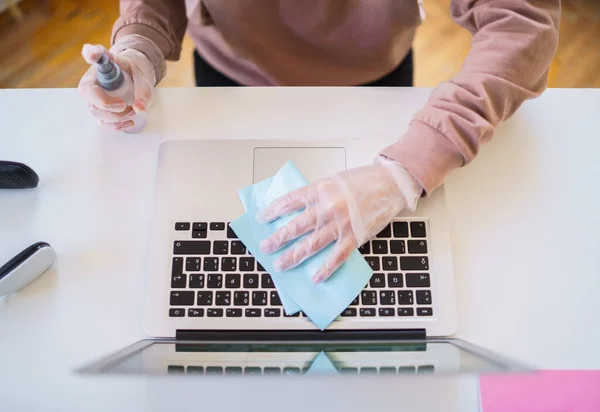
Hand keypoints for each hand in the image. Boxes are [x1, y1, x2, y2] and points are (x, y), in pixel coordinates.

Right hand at [78, 35, 156, 131]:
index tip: (95, 56)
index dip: (91, 54)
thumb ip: (143, 89)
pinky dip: (117, 125)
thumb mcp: (143, 74)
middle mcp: (93, 81)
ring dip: (117, 117)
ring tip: (133, 110)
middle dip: (110, 107)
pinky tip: (129, 121)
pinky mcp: (101, 110)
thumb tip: (139, 109)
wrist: (136, 77)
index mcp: (102, 66)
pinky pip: (103, 122)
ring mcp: (94, 97)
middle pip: (89, 96)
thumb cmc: (135, 71)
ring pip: (97, 112)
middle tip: (126, 105)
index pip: (91, 55)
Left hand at [257, 156, 422, 282]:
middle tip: (264, 247)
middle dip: (277, 239)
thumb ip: (315, 195)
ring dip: (293, 256)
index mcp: (320, 190)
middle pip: (296, 226)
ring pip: (311, 244)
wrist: (390, 184)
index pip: (290, 201)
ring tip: (280, 265)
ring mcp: (341, 224)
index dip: (273, 211)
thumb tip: (296, 211)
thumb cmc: (363, 181)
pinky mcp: (355, 237)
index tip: (261, 219)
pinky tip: (315, 277)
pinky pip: (336, 257)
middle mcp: (327, 207)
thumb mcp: (333, 181)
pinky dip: (325, 268)